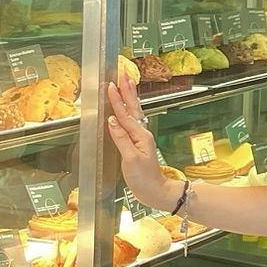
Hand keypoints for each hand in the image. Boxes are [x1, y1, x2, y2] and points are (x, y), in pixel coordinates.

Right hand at [106, 75, 176, 210]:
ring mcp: (141, 138)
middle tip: (123, 74)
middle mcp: (142, 133)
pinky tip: (126, 108)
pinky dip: (128, 111)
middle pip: (133, 108)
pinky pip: (132, 122)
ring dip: (130, 97)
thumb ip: (121, 139)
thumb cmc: (143, 178)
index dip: (117, 100)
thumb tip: (111, 121)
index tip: (111, 85)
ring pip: (134, 113)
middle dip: (127, 90)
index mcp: (140, 136)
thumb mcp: (130, 160)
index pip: (125, 114)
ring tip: (127, 83)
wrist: (155, 191)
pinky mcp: (138, 143)